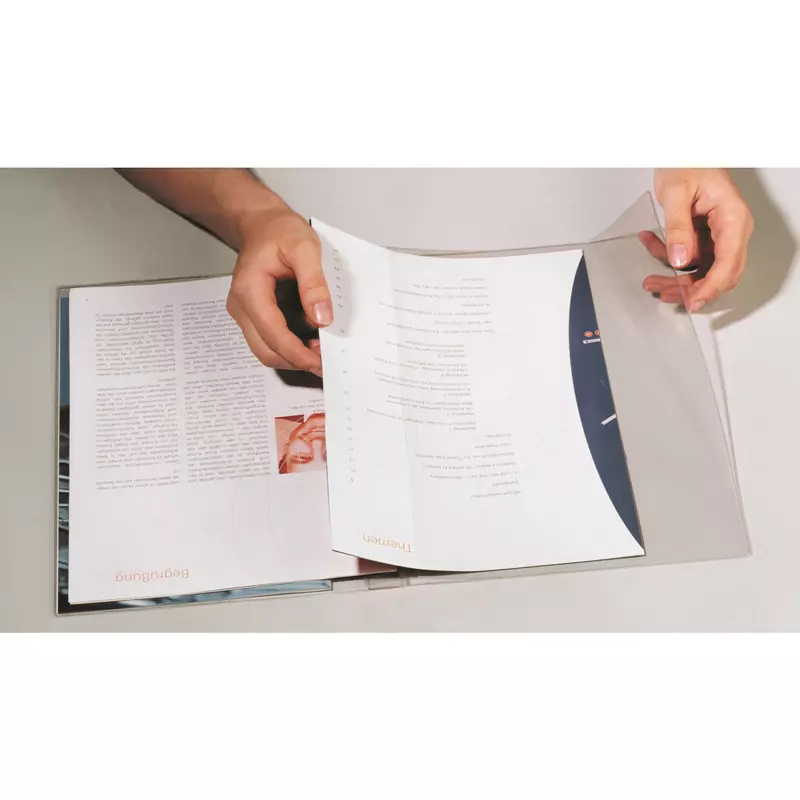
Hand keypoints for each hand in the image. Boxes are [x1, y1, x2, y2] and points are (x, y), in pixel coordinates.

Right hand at [226, 207, 331, 374]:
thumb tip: (321, 318)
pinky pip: (270, 339)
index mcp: (249, 290)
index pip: (272, 334)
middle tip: (325, 363)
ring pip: (266, 349)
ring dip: (293, 356)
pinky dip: (290, 346)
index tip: (320, 362)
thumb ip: (314, 283)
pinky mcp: (254, 315)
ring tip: (320, 352)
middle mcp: (241, 306)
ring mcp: (245, 313)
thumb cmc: (279, 232)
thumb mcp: (305, 248)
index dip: (297, 353)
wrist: (262, 224)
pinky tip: (310, 340)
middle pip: (266, 350)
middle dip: (296, 361)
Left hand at [640, 169, 753, 311]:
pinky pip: (688, 256)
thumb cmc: (687, 161)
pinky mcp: (703, 235)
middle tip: (661, 291)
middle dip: (688, 287)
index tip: (692, 301)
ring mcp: (718, 234)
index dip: (710, 287)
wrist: (684, 149)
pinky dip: (667, 254)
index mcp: (733, 218)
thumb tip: (680, 259)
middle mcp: (730, 229)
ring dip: (674, 275)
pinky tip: (649, 242)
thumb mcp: (676, 194)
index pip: (728, 263)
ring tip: (649, 278)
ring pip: (700, 269)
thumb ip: (678, 227)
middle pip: (717, 272)